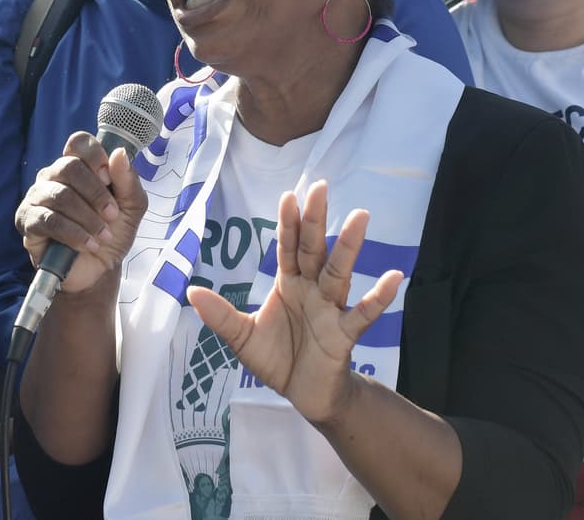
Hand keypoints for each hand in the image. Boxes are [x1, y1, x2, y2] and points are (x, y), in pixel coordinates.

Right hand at [14, 133, 147, 295]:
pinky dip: (73, 233)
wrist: (97, 271)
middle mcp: (53, 175)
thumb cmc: (111, 232)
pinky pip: (48, 220)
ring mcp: (37, 196)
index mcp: (78, 166)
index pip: (78, 142)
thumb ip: (128, 181)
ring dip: (87, 217)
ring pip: (60, 194)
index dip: (95, 156)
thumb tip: (119, 153)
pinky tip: (88, 244)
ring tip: (103, 236)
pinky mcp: (27, 221)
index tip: (109, 178)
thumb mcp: (131, 209)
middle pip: (69, 166)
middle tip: (112, 215)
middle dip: (96, 193)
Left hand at [188, 181, 399, 426]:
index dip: (288, 223)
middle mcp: (311, 289)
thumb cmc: (278, 359)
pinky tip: (393, 276)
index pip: (287, 247)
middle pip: (313, 249)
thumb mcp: (242, 337)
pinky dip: (378, 297)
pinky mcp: (344, 336)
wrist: (306, 396)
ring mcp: (330, 309)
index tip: (289, 195)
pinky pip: (363, 314)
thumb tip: (190, 292)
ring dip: (349, 246)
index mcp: (289, 283)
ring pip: (339, 273)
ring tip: (360, 216)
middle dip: (315, 220)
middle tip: (320, 187)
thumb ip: (220, 315)